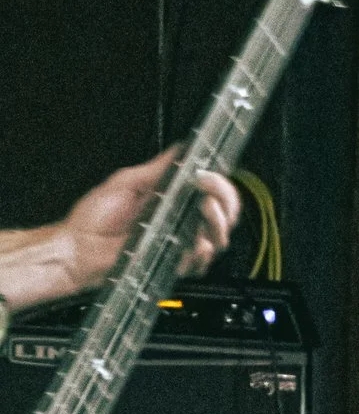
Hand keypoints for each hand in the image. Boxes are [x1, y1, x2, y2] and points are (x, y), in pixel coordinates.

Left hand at [58, 151, 240, 296]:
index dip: (219, 183)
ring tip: (202, 212)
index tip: (207, 177)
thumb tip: (180, 149)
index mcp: (172, 198)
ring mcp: (180, 243)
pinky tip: (192, 244)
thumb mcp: (124, 183)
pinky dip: (201, 253)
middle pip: (225, 213)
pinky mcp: (174, 264)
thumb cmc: (93, 219)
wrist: (78, 249)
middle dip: (225, 200)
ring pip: (219, 237)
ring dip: (217, 223)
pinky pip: (202, 263)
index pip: (212, 190)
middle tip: (208, 195)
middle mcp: (181, 220)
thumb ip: (156, 168)